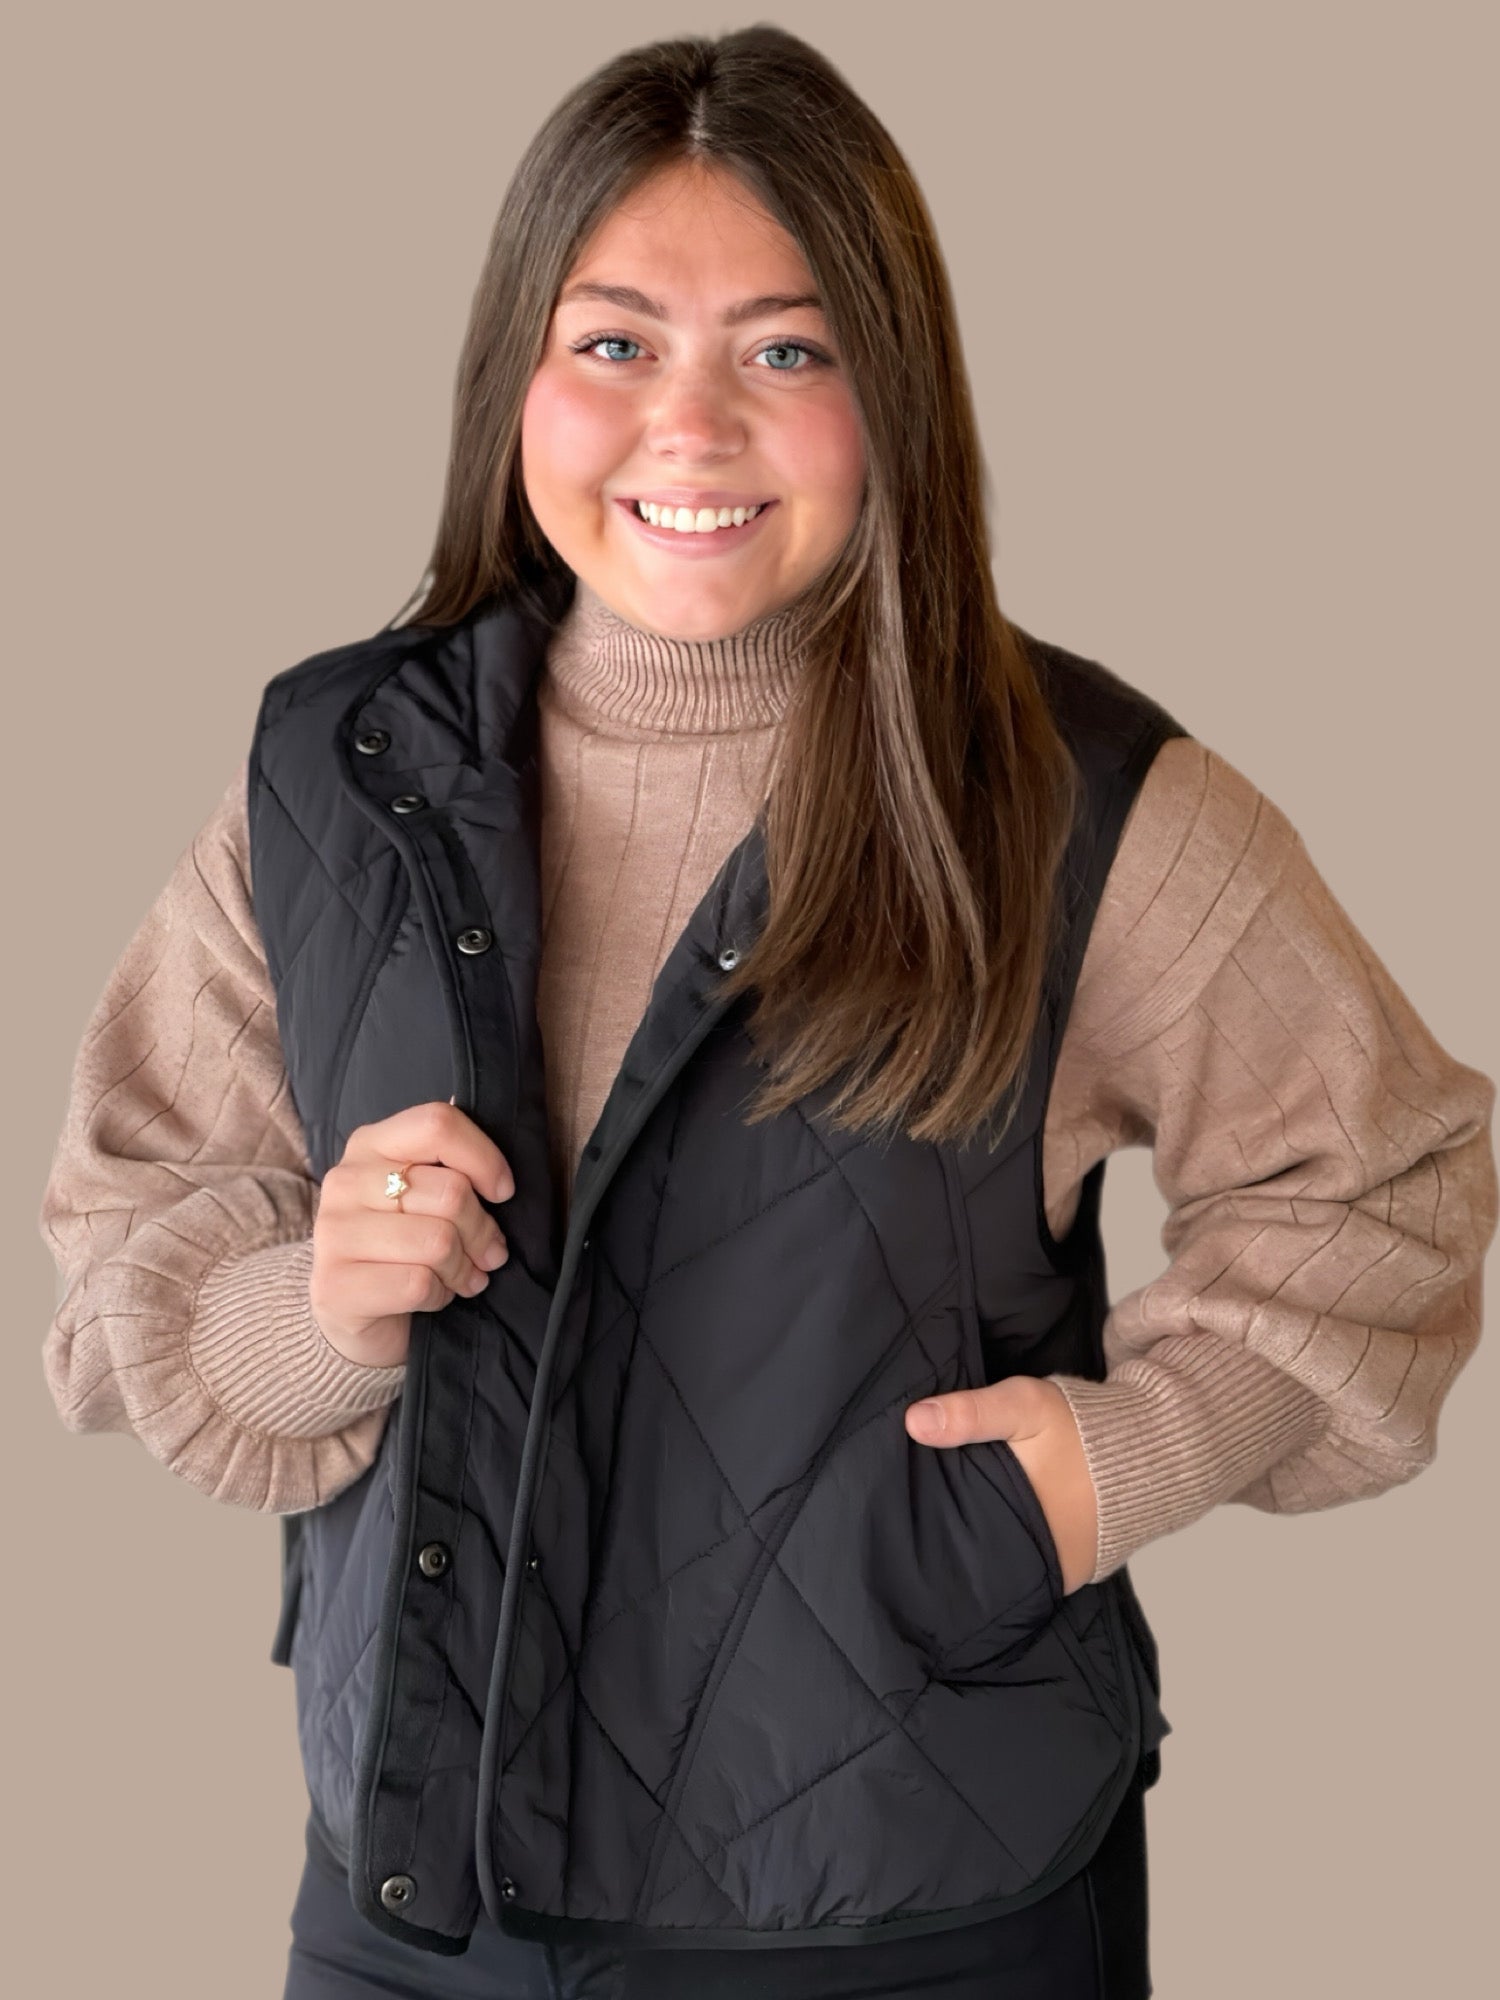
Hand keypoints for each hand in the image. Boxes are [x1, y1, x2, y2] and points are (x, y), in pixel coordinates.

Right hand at [309, 1100, 515, 1368]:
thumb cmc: (403, 1245)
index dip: (485, 1158)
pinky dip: (440, 1295)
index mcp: (370, 1144)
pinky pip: (417, 1283)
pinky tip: (434, 1295)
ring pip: (438, 1241)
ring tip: (463, 1276)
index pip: (437, 1125)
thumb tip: (498, 1176)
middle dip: (482, 1230)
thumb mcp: (425, 1195)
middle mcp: (345, 1182)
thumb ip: (453, 1170)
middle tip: (489, 1253)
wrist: (351, 1311)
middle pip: (450, 1191)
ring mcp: (334, 1234)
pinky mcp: (335, 1287)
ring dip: (463, 1267)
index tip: (502, 1192)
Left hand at [904, 1376, 1097, 1594]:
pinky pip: (1026, 1560)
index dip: (928, 1526)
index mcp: (1024, 1534)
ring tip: (938, 1518)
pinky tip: (983, 1519)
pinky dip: (1006, 1541)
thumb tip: (913, 1421)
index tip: (898, 1508)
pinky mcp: (1073, 1567)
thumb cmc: (1084, 1428)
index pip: (959, 1545)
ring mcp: (1061, 1573)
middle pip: (978, 1558)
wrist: (1156, 1445)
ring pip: (1001, 1561)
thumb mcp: (1026, 1407)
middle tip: (914, 1512)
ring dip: (978, 1540)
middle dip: (951, 1535)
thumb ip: (973, 1413)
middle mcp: (1045, 1567)